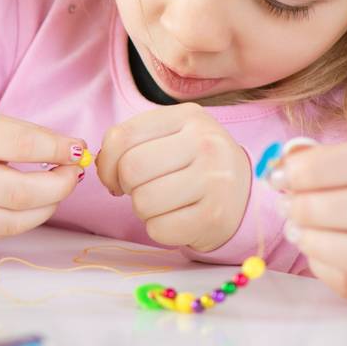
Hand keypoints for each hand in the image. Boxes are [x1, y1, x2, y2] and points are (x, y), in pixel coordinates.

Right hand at [0, 107, 85, 240]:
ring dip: (47, 207)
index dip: (58, 148)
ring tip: (56, 191)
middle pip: (20, 191)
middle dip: (59, 184)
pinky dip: (24, 220)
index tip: (78, 148)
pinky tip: (32, 205)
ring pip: (12, 221)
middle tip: (73, 173)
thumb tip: (71, 153)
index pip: (21, 145)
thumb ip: (22, 136)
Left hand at [96, 104, 250, 252]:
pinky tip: (177, 219)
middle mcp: (206, 143)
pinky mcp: (215, 217)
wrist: (244, 195)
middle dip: (126, 186)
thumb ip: (133, 142)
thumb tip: (102, 166)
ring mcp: (214, 181)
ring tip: (162, 203)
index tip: (114, 175)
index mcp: (188, 116)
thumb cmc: (195, 164)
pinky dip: (158, 229)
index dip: (106, 163)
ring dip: (142, 209)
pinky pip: (159, 229)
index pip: (122, 137)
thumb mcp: (170, 136)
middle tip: (141, 190)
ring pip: (143, 201)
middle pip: (131, 169)